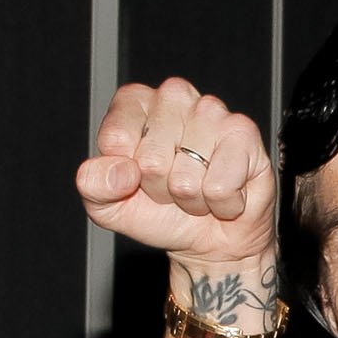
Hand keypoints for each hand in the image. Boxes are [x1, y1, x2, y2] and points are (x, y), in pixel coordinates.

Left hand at [79, 77, 276, 272]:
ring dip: (191, 197)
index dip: (125, 172)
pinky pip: (219, 186)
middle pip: (151, 160)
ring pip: (186, 174)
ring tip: (197, 190)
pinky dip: (220, 203)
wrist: (207, 241)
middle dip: (160, 188)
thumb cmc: (158, 213)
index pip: (115, 138)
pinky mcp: (243, 133)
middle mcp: (173, 96)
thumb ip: (94, 184)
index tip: (137, 177)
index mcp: (135, 103)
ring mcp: (211, 110)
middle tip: (171, 188)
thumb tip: (119, 172)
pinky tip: (222, 193)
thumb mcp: (108, 206)